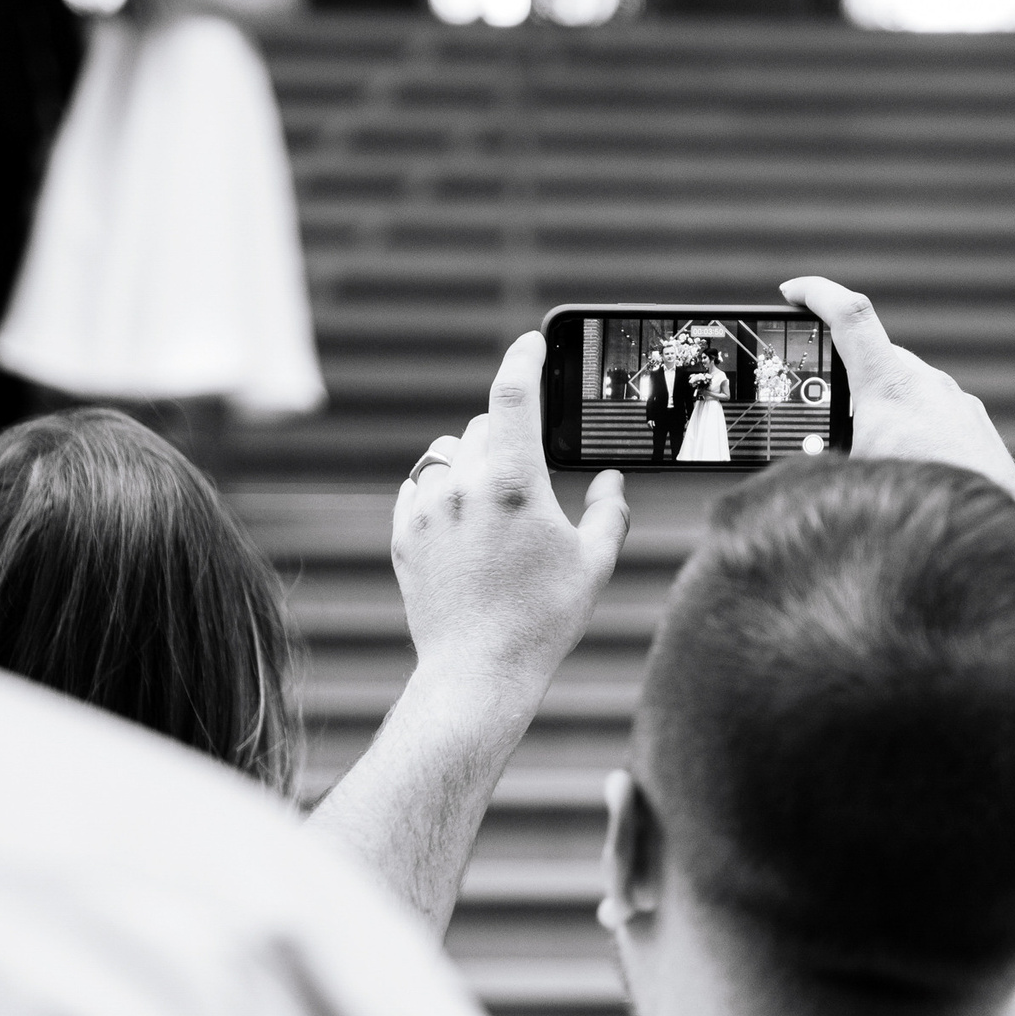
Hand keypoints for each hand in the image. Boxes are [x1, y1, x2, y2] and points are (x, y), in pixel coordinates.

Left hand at [393, 332, 630, 700]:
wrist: (477, 672)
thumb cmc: (542, 621)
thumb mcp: (593, 564)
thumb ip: (608, 512)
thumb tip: (610, 483)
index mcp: (514, 485)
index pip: (513, 396)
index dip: (522, 359)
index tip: (530, 343)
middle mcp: (464, 487)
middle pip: (482, 427)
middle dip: (507, 437)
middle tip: (530, 476)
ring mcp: (428, 510)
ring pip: (447, 454)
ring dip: (471, 461)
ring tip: (494, 501)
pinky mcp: (405, 536)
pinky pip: (419, 489)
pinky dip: (441, 492)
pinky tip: (462, 523)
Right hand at [781, 275, 1014, 508]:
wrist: (993, 541)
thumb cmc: (923, 511)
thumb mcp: (851, 485)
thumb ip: (820, 465)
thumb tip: (794, 471)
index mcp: (890, 387)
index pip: (851, 316)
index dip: (817, 294)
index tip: (792, 291)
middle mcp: (929, 384)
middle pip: (875, 357)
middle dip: (845, 373)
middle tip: (819, 404)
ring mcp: (957, 402)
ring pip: (907, 387)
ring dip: (881, 406)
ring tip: (869, 450)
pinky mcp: (976, 424)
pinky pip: (935, 410)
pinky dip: (914, 425)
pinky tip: (910, 463)